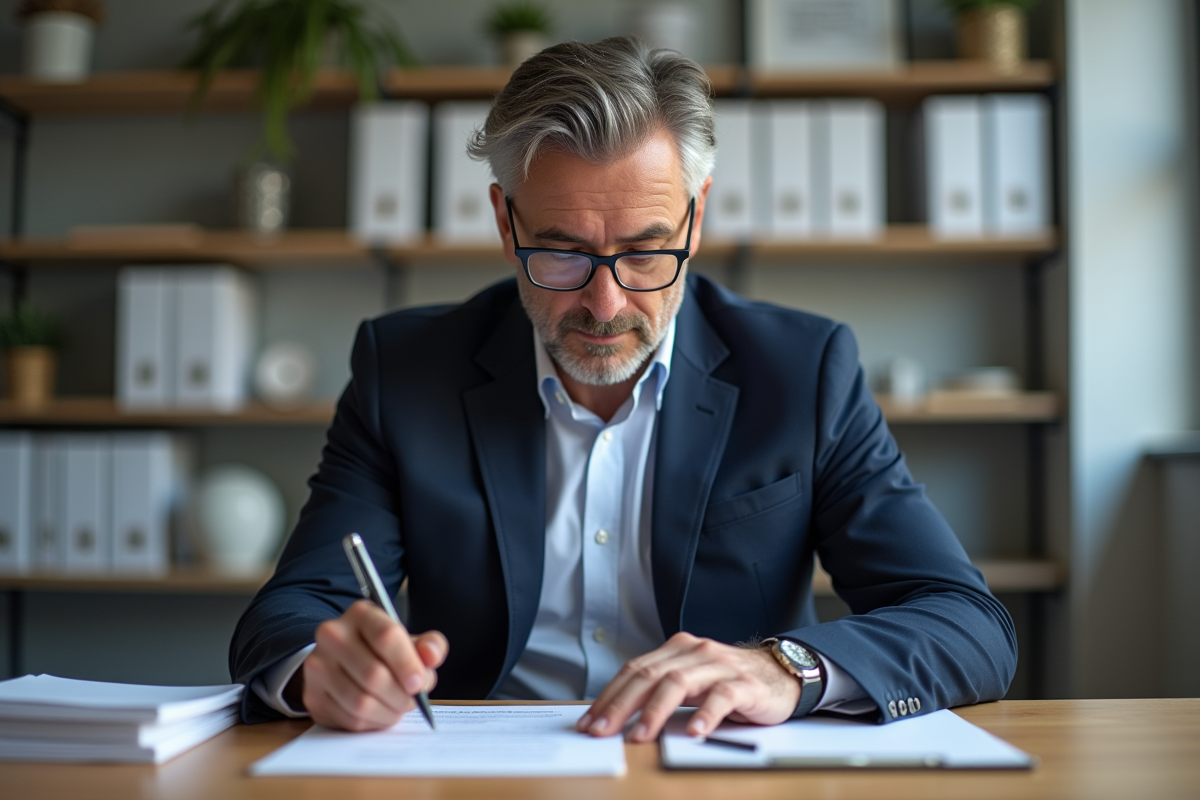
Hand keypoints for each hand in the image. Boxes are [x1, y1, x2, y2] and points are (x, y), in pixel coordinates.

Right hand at [292, 600, 447, 730]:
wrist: (343, 661)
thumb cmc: (382, 651)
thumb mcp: (408, 642)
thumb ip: (429, 646)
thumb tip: (431, 655)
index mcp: (361, 614)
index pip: (386, 636)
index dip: (407, 664)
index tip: (419, 683)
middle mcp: (333, 634)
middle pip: (374, 674)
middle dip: (401, 695)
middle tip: (412, 701)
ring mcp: (318, 665)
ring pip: (361, 701)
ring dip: (388, 712)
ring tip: (398, 708)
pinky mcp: (313, 695)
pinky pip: (349, 718)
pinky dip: (372, 722)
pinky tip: (380, 714)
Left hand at [577, 632, 800, 742]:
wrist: (782, 673)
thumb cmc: (730, 681)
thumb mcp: (692, 681)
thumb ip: (662, 690)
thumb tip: (620, 716)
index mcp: (678, 649)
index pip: (635, 670)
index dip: (610, 695)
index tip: (590, 721)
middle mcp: (695, 651)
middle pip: (650, 675)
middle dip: (621, 704)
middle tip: (602, 730)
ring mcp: (720, 665)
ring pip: (679, 683)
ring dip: (655, 711)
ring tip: (640, 735)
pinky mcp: (744, 684)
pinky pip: (721, 697)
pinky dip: (706, 714)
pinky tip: (694, 731)